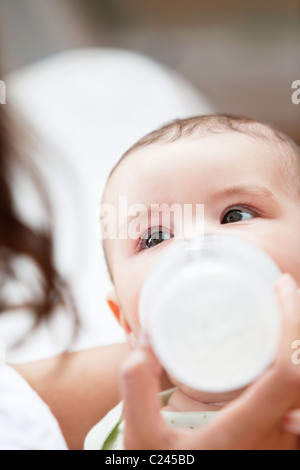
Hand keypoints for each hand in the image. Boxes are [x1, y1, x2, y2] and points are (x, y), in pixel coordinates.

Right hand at [120, 273, 299, 449]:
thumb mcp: (141, 438)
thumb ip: (136, 386)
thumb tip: (147, 337)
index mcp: (244, 433)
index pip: (289, 373)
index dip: (292, 325)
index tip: (279, 287)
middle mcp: (274, 438)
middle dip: (299, 322)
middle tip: (281, 290)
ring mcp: (281, 443)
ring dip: (297, 342)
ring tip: (280, 310)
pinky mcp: (278, 442)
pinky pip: (296, 396)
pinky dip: (293, 362)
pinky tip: (276, 345)